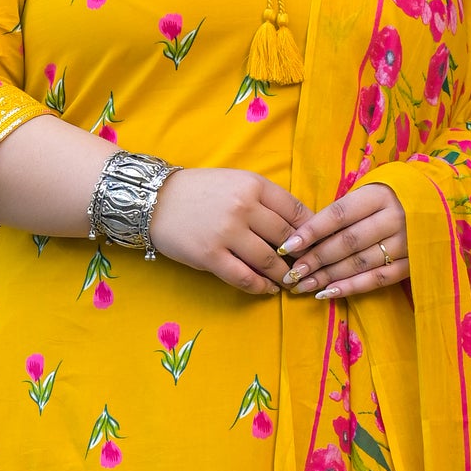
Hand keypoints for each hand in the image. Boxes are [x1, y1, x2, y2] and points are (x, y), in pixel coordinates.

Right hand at [151, 168, 309, 295]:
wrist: (154, 200)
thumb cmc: (199, 191)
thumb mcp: (236, 181)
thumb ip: (265, 200)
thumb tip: (298, 226)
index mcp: (254, 185)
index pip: (296, 211)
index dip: (312, 231)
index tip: (316, 244)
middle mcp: (244, 207)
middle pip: (287, 238)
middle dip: (301, 257)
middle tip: (307, 268)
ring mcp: (227, 233)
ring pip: (270, 261)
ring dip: (285, 276)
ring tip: (290, 282)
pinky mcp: (211, 256)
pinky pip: (245, 277)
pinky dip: (261, 287)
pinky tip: (267, 289)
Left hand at [280, 183, 409, 299]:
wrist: (439, 203)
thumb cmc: (393, 195)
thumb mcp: (371, 190)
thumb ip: (344, 210)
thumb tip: (306, 233)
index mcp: (380, 195)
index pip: (338, 215)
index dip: (311, 231)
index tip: (288, 246)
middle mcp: (395, 218)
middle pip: (347, 242)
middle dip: (316, 259)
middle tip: (292, 272)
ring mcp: (406, 243)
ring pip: (360, 263)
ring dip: (328, 277)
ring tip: (303, 285)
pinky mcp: (413, 263)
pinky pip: (378, 279)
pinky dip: (352, 287)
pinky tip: (328, 293)